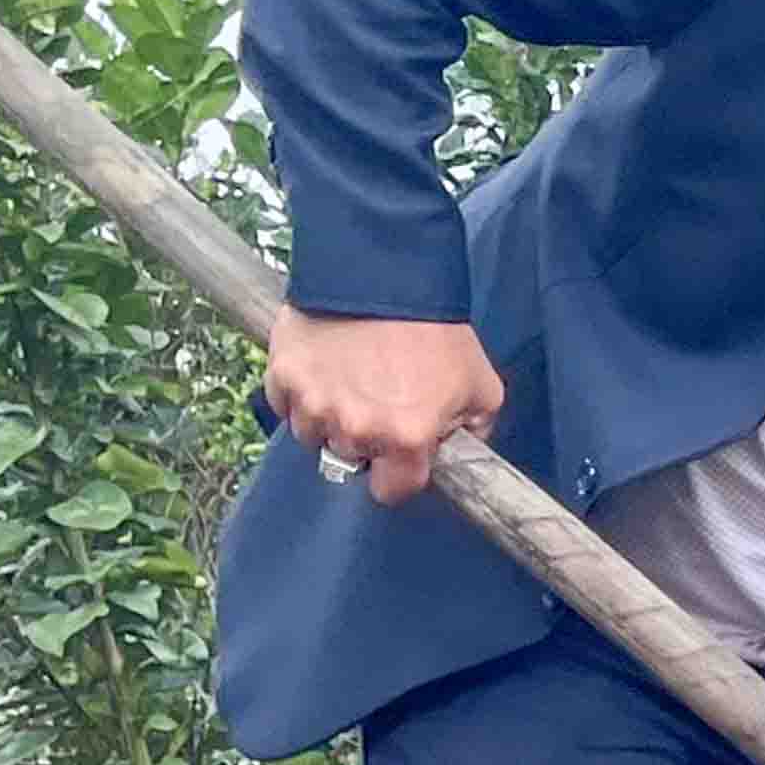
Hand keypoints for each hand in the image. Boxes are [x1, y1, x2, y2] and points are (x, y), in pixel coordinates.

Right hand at [263, 307, 502, 504]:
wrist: (383, 271)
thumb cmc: (435, 328)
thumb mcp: (481, 385)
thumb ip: (474, 428)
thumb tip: (460, 450)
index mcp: (405, 440)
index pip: (392, 492)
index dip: (399, 475)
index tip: (401, 456)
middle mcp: (355, 431)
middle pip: (350, 460)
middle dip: (364, 439)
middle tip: (378, 400)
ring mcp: (314, 405)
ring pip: (313, 434)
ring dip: (327, 416)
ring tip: (349, 379)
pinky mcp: (282, 377)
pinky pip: (285, 404)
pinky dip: (298, 391)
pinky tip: (323, 366)